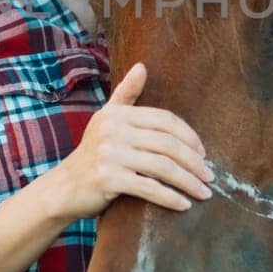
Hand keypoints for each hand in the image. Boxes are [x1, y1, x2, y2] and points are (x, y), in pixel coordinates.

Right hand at [58, 61, 214, 218]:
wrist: (62, 189)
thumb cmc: (91, 155)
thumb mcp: (106, 120)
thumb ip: (126, 94)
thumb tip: (142, 66)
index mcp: (117, 114)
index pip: (165, 120)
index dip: (189, 136)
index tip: (203, 154)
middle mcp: (113, 130)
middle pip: (168, 144)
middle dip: (194, 162)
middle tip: (210, 176)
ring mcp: (109, 154)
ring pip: (163, 166)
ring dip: (188, 182)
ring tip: (204, 193)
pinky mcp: (107, 178)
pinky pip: (148, 188)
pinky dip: (170, 198)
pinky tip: (184, 205)